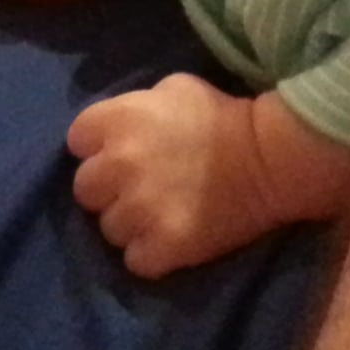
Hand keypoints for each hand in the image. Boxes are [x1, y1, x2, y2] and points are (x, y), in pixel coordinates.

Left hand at [66, 77, 293, 277]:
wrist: (271, 160)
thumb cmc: (223, 117)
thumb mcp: (175, 89)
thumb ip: (136, 106)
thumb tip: (117, 128)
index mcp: (118, 120)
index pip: (77, 140)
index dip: (97, 147)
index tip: (119, 153)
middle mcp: (119, 164)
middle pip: (85, 190)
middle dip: (107, 190)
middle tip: (137, 189)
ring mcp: (139, 209)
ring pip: (109, 229)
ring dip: (130, 225)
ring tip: (158, 217)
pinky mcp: (162, 246)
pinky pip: (135, 260)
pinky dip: (151, 255)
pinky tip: (170, 240)